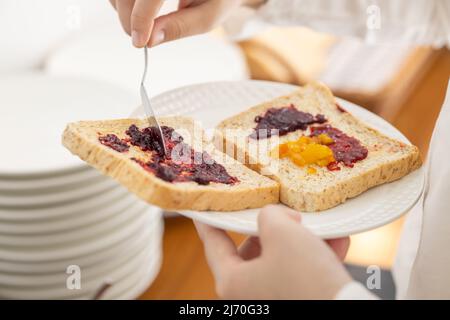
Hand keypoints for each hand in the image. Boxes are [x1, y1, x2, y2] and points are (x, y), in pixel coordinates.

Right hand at [109, 0, 254, 47]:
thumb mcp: (208, 16)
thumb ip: (181, 27)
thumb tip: (151, 39)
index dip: (141, 17)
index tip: (140, 42)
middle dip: (128, 17)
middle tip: (140, 39)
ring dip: (122, 9)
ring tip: (143, 26)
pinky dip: (121, 1)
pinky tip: (137, 12)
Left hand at [195, 205, 352, 298]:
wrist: (346, 313)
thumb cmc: (306, 279)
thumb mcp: (284, 233)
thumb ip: (270, 216)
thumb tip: (275, 218)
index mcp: (232, 281)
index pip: (213, 243)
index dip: (209, 221)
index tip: (203, 210)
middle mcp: (247, 295)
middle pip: (251, 251)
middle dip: (270, 230)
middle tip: (286, 216)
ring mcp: (270, 300)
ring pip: (280, 261)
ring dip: (300, 242)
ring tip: (318, 227)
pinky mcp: (295, 301)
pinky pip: (299, 275)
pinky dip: (314, 258)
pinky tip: (336, 242)